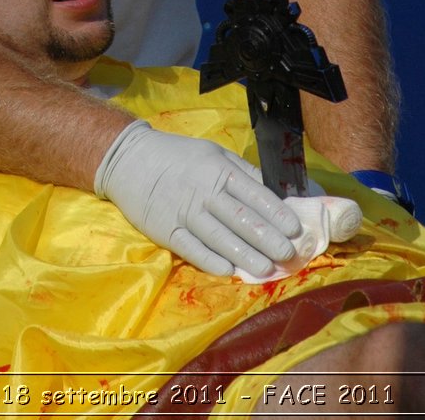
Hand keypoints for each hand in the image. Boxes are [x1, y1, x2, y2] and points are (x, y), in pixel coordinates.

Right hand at [95, 120, 305, 277]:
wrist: (130, 159)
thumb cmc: (178, 156)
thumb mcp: (213, 153)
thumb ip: (242, 172)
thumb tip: (274, 191)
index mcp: (219, 170)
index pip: (253, 192)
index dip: (276, 211)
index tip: (295, 228)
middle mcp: (204, 191)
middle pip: (240, 217)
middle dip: (267, 237)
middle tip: (288, 254)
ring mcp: (184, 212)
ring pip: (219, 237)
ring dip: (245, 254)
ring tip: (266, 269)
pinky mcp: (165, 229)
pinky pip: (191, 248)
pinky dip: (210, 260)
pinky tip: (228, 271)